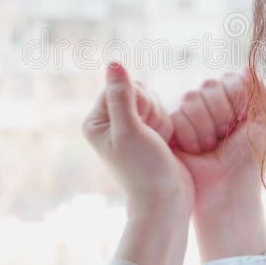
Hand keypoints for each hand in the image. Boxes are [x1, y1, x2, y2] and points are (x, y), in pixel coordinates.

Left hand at [82, 62, 192, 213]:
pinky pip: (163, 111)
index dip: (138, 102)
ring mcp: (129, 128)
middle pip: (138, 90)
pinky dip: (168, 125)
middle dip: (151, 110)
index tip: (140, 129)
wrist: (166, 201)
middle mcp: (110, 123)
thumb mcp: (130, 131)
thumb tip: (113, 63)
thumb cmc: (145, 170)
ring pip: (153, 100)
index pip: (120, 86)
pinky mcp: (147, 133)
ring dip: (161, 118)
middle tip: (150, 138)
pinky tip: (165, 145)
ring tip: (158, 143)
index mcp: (96, 121)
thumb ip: (121, 96)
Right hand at [170, 70, 265, 203]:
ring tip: (209, 148)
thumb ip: (260, 93)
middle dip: (221, 118)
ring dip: (205, 130)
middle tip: (223, 139)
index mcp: (232, 96)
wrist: (226, 190)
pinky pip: (177, 116)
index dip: (236, 104)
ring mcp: (188, 112)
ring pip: (191, 99)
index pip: (230, 80)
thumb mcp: (264, 124)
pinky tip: (195, 151)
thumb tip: (248, 67)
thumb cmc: (247, 160)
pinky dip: (191, 138)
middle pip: (209, 87)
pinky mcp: (171, 126)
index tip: (241, 125)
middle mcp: (209, 100)